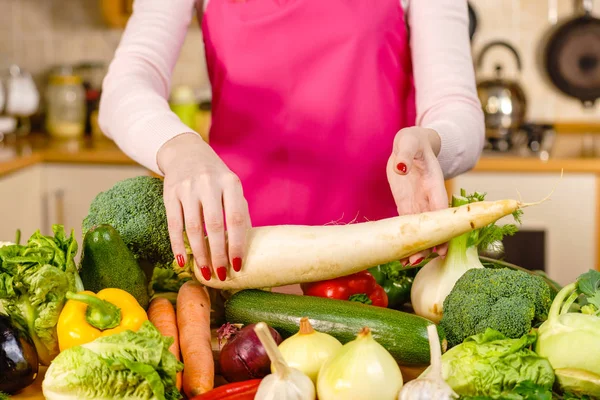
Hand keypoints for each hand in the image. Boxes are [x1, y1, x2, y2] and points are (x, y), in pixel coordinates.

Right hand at [157, 133, 250, 281]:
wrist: (185, 153)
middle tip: (221, 274)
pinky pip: (174, 224)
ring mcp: (188, 188)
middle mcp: (209, 184)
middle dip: (218, 254)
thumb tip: (245, 247)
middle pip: (214, 225)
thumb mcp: (231, 188)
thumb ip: (239, 212)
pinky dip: (177, 245)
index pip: (236, 218)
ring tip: (204, 272)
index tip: (239, 265)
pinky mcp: (170, 193)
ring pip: (193, 227)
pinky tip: (182, 261)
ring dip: (199, 253)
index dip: (238, 244)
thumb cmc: (215, 178)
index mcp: (230, 183)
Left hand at [386, 127, 448, 264]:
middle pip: (432, 224)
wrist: (411, 144)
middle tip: (418, 261)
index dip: (442, 227)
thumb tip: (400, 167)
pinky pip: (406, 224)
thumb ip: (405, 154)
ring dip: (416, 245)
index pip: (440, 209)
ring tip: (407, 263)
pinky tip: (401, 253)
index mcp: (433, 184)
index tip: (441, 245)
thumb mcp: (409, 142)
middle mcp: (428, 197)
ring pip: (420, 228)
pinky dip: (405, 238)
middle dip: (428, 243)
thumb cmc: (413, 142)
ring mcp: (417, 202)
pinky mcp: (406, 204)